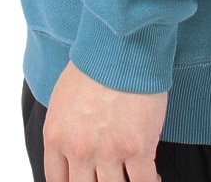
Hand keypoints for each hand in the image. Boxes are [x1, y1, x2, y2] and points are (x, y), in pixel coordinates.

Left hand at [42, 58, 167, 181]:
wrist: (122, 43)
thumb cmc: (96, 61)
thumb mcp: (64, 96)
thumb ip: (66, 127)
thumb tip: (73, 144)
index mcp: (57, 137)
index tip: (87, 181)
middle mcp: (79, 150)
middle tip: (110, 176)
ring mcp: (108, 152)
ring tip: (133, 177)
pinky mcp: (137, 148)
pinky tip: (153, 176)